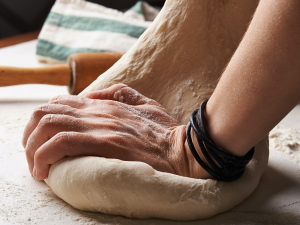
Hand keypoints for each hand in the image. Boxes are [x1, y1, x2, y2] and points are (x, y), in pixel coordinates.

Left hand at [23, 84, 210, 179]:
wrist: (183, 149)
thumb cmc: (165, 132)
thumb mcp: (145, 103)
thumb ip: (119, 93)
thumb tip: (93, 94)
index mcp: (105, 104)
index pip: (60, 103)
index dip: (44, 121)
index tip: (44, 141)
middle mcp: (98, 111)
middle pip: (46, 112)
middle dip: (30, 134)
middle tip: (34, 155)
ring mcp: (101, 126)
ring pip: (48, 125)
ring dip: (33, 147)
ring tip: (37, 166)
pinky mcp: (105, 143)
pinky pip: (62, 143)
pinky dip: (45, 155)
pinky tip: (45, 170)